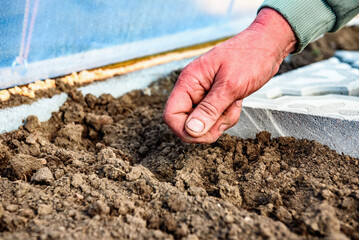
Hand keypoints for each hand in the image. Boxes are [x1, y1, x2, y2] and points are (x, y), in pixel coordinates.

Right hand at [163, 8, 296, 142]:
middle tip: (226, 116)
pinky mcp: (214, 98)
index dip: (184, 130)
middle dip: (207, 127)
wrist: (267, 45)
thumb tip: (191, 131)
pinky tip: (235, 103)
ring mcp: (202, 94)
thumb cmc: (250, 57)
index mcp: (189, 81)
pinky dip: (226, 117)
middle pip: (186, 123)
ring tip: (233, 104)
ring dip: (220, 122)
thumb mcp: (231, 85)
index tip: (205, 132)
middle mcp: (192, 89)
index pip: (171, 115)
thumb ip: (210, 109)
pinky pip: (214, 118)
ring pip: (202, 124)